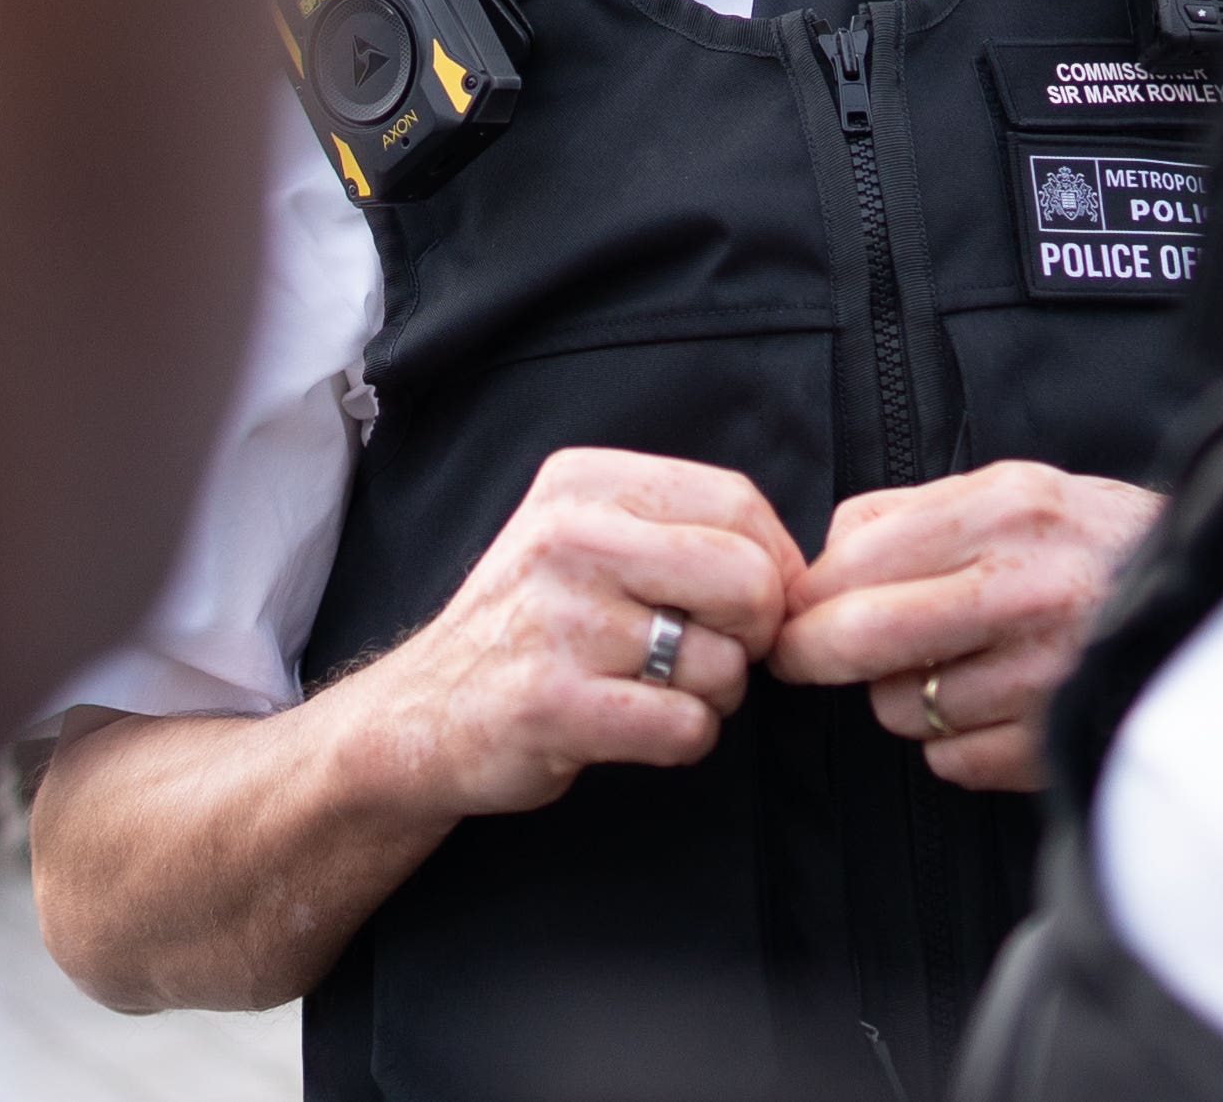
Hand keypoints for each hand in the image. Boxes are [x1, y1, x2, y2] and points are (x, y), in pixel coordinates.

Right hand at [332, 447, 805, 820]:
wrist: (423, 714)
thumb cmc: (530, 627)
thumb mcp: (584, 536)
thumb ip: (678, 528)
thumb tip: (798, 566)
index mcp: (582, 483)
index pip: (736, 501)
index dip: (776, 562)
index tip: (761, 602)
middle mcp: (567, 539)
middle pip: (747, 579)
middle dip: (755, 633)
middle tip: (717, 653)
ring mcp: (557, 622)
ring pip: (722, 663)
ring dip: (715, 695)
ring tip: (659, 690)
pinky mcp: (552, 704)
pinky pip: (685, 726)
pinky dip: (685, 739)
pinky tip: (639, 727)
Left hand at [769, 462, 1159, 790]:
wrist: (1213, 601)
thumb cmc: (1091, 542)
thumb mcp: (1011, 489)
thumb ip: (910, 514)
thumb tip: (820, 564)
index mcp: (1006, 510)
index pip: (854, 563)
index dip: (803, 599)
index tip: (788, 615)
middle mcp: (1027, 590)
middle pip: (861, 638)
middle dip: (810, 655)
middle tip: (798, 659)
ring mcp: (1047, 675)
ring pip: (901, 708)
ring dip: (903, 696)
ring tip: (954, 666)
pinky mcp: (1060, 742)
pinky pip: (951, 759)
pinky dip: (953, 742)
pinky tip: (995, 705)